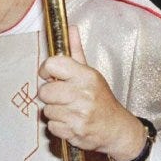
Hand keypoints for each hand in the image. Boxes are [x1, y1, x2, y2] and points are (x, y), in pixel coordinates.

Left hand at [37, 26, 144, 160]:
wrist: (117, 128)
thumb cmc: (101, 99)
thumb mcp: (91, 73)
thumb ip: (76, 52)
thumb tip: (70, 28)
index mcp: (86, 76)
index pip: (53, 64)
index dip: (46, 70)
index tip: (49, 75)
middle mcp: (82, 94)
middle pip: (44, 91)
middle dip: (49, 95)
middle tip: (61, 97)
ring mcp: (79, 114)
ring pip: (46, 110)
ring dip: (54, 112)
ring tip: (69, 110)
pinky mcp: (75, 131)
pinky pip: (51, 126)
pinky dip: (58, 126)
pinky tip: (70, 122)